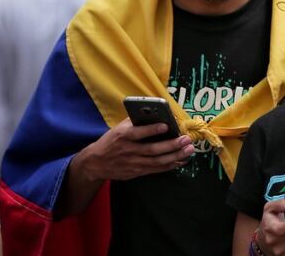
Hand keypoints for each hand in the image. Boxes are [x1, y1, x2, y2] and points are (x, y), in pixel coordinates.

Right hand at [76, 117, 194, 181]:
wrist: (96, 163)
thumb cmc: (111, 141)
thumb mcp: (119, 128)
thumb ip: (135, 120)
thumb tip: (155, 113)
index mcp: (123, 136)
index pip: (138, 133)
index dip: (152, 130)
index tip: (166, 125)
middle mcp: (128, 150)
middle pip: (152, 149)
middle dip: (171, 145)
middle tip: (186, 139)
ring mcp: (133, 163)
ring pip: (157, 161)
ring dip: (175, 156)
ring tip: (189, 149)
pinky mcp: (137, 172)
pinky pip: (156, 169)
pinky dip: (170, 165)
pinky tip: (181, 160)